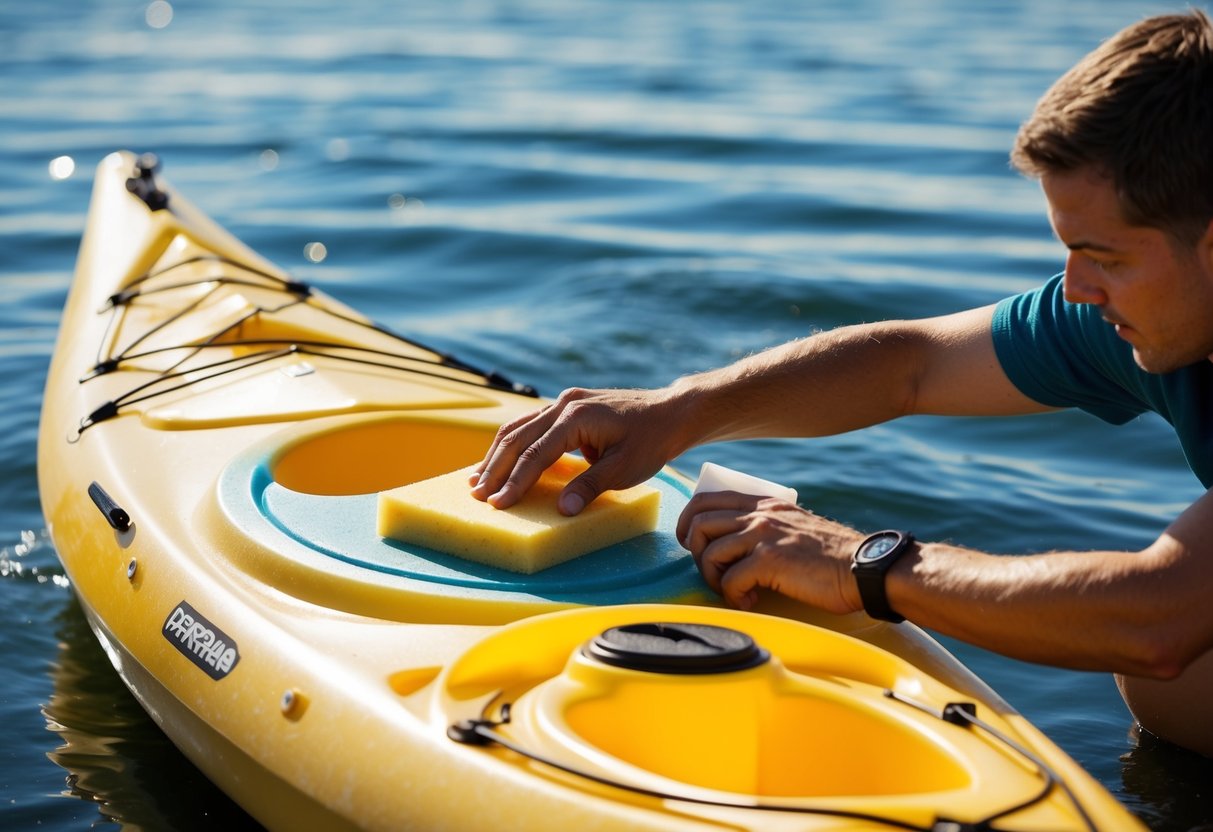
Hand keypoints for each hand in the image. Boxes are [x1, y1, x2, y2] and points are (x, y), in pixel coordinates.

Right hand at [470, 386, 683, 513]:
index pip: (536, 453)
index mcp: (576, 416)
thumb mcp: (625, 469)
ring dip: (497, 455)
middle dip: (495, 468)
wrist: (670, 412)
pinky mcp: (566, 408)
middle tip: (477, 496)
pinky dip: (514, 445)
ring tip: (477, 480)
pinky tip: (501, 462)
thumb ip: (590, 487)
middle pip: (517, 437)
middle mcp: (564, 404)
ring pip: (519, 428)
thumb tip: (562, 510)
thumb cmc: (652, 440)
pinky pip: (531, 426)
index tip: (498, 503)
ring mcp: (564, 402)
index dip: (515, 480)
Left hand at [677, 491, 864, 612]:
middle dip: (696, 552)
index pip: (708, 499)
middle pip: (699, 522)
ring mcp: (764, 535)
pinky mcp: (770, 560)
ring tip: (736, 591)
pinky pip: (730, 580)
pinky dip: (734, 596)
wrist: (865, 569)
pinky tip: (752, 602)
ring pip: (709, 551)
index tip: (693, 545)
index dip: (689, 522)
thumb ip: (769, 528)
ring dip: (714, 578)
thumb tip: (737, 548)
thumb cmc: (833, 557)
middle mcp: (760, 514)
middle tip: (714, 574)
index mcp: (765, 505)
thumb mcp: (796, 527)